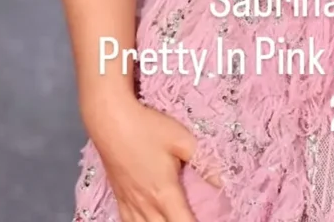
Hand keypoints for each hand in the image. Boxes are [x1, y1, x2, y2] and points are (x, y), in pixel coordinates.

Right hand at [85, 98, 221, 221]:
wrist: (110, 121)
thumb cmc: (148, 128)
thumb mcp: (182, 139)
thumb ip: (204, 161)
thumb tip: (223, 180)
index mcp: (164, 194)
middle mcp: (146, 205)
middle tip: (191, 218)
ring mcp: (129, 204)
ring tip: (172, 220)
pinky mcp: (119, 199)